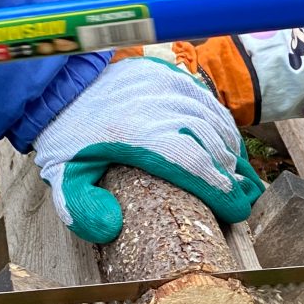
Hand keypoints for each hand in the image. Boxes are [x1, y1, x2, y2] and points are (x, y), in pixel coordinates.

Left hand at [32, 57, 265, 242]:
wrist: (63, 86)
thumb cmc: (69, 139)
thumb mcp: (64, 178)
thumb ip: (82, 209)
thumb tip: (112, 228)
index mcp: (134, 136)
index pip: (191, 163)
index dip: (220, 189)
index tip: (236, 210)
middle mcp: (157, 107)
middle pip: (209, 142)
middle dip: (230, 173)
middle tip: (240, 198)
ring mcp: (166, 86)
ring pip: (213, 119)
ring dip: (230, 149)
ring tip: (238, 174)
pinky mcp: (170, 75)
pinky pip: (207, 100)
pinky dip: (223, 123)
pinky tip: (227, 142)